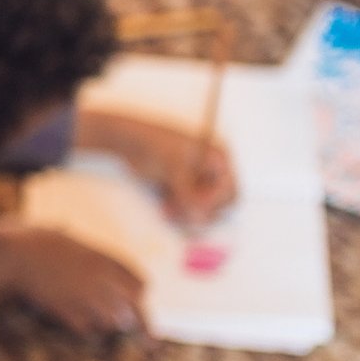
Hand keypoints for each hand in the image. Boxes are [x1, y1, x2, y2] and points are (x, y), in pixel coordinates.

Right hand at [0, 224, 147, 335]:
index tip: (141, 298)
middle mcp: (100, 280)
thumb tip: (68, 230)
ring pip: (113, 321)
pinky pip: (87, 327)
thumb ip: (75, 241)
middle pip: (136, 308)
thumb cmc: (31, 238)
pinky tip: (78, 319)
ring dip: (111, 322)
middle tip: (153, 341)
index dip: (140, 292)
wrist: (9, 255)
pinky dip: (86, 326)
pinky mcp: (67, 313)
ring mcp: (84, 298)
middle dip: (143, 323)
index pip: (139, 282)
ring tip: (108, 321)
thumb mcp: (61, 234)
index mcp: (102, 258)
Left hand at [90, 110, 235, 226]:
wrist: (129, 142)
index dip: (214, 204)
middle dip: (200, 211)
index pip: (229, 191)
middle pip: (219, 203)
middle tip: (179, 214)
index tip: (194, 210)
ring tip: (168, 210)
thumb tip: (201, 218)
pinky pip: (189, 208)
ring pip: (202, 208)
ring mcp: (198, 181)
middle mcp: (212, 171)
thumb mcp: (174, 171)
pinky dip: (179, 211)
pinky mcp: (184, 189)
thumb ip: (189, 195)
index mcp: (217, 159)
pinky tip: (166, 208)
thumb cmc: (155, 147)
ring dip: (187, 213)